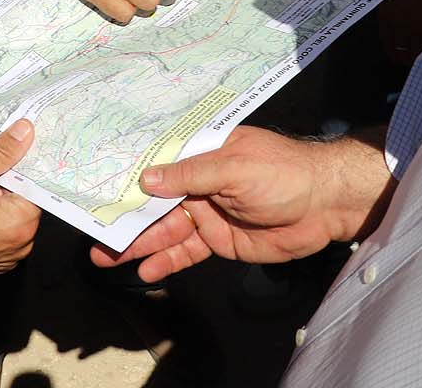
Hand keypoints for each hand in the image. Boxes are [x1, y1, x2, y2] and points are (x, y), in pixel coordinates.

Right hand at [0, 120, 42, 289]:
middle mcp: (22, 244)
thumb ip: (1, 151)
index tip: (9, 148)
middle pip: (23, 198)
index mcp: (22, 223)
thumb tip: (25, 131)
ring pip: (10, 214)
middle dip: (5, 181)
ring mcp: (8, 257)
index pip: (35, 181)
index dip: (20, 161)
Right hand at [88, 126, 380, 282]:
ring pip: (166, 230)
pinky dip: (166, 260)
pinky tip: (146, 270)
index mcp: (202, 152)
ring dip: (139, 243)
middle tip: (96, 234)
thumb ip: (189, 175)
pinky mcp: (219, 239)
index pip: (158, 163)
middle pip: (155, 202)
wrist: (325, 205)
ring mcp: (208, 211)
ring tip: (109, 257)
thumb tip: (147, 178)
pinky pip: (186, 251)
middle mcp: (200, 181)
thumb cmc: (284, 172)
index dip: (129, 176)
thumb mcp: (234, 166)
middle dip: (127, 217)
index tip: (99, 189)